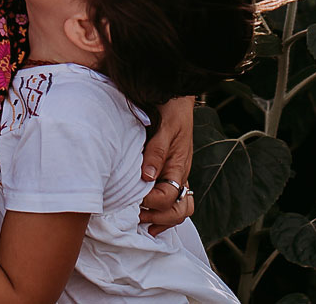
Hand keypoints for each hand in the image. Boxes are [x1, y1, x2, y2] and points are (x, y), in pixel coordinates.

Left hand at [138, 95, 196, 233]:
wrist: (176, 94)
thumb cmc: (172, 108)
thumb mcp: (165, 126)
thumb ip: (157, 151)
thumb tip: (147, 177)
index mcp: (179, 165)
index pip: (169, 196)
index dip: (151, 201)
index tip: (135, 196)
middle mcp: (180, 174)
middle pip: (179, 210)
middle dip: (158, 216)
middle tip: (137, 214)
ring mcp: (176, 175)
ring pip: (179, 210)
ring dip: (162, 219)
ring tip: (142, 220)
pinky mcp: (170, 172)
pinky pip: (172, 201)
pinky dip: (162, 214)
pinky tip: (148, 218)